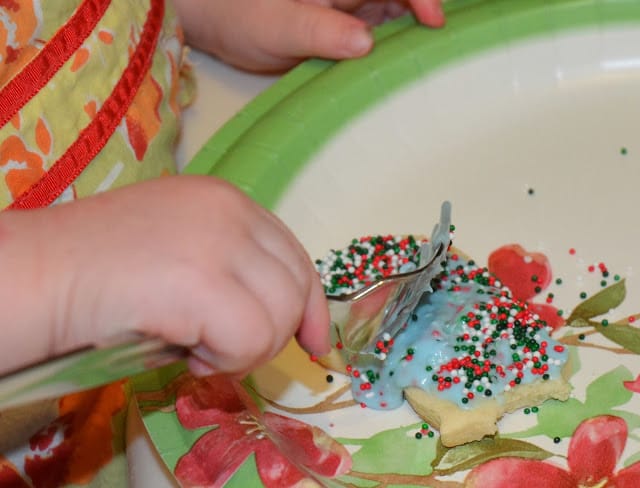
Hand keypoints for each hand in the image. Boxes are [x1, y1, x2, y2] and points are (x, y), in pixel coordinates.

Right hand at [0, 176, 328, 375]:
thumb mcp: (181, 251)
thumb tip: (283, 317)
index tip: (313, 340)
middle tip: (220, 347)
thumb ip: (232, 268)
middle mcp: (230, 211)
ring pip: (279, 317)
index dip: (311, 303)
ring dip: (241, 349)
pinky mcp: (202, 281)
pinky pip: (250, 340)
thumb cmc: (100, 271)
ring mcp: (218, 242)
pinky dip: (221, 360)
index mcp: (227, 200)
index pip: (294, 255)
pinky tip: (183, 351)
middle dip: (272, 332)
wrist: (40, 275)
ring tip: (192, 345)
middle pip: (296, 287)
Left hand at [174, 0, 444, 71]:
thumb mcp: (279, 24)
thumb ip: (319, 30)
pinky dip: (387, 58)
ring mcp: (349, 11)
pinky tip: (394, 78)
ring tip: (422, 72)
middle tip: (437, 59)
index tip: (434, 23)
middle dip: (423, 22)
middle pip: (402, 1)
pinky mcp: (342, 34)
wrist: (218, 24)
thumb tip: (365, 43)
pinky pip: (375, 42)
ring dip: (408, 44)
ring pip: (394, 21)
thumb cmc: (241, 12)